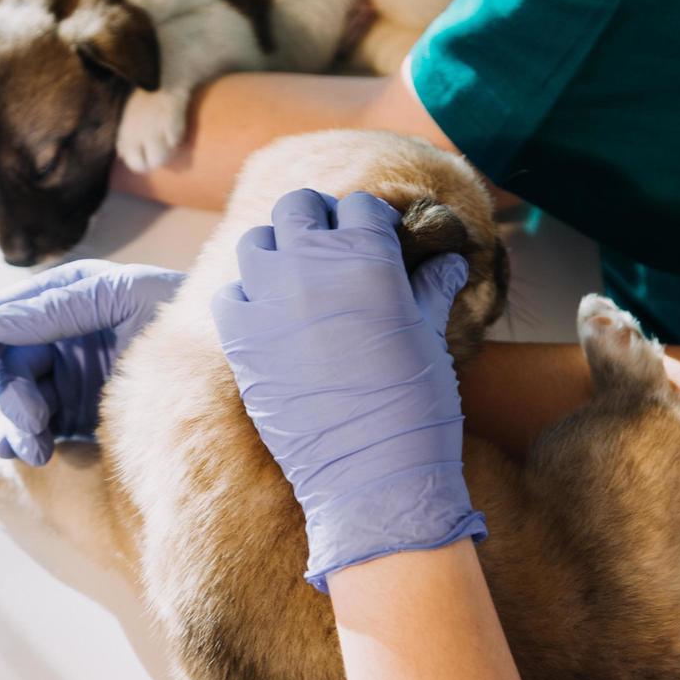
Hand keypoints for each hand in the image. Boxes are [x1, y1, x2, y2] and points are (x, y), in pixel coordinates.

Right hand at [0, 260, 184, 464]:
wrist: (235, 363)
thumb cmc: (187, 316)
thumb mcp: (126, 300)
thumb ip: (62, 308)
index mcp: (70, 295)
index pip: (3, 315)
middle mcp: (64, 334)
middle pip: (8, 365)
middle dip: (12, 397)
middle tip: (34, 426)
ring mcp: (73, 375)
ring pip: (19, 400)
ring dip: (20, 426)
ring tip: (39, 451)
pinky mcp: (85, 413)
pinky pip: (40, 427)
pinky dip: (26, 440)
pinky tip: (27, 454)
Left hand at [211, 189, 484, 591]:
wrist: (374, 474)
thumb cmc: (416, 405)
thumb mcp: (429, 337)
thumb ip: (430, 289)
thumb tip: (448, 260)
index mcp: (367, 255)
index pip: (359, 205)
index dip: (370, 220)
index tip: (376, 237)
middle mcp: (310, 264)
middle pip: (299, 207)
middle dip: (318, 220)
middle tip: (332, 248)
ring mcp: (268, 299)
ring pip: (256, 242)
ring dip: (277, 251)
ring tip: (297, 278)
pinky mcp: (240, 338)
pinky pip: (230, 295)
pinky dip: (247, 298)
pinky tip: (270, 318)